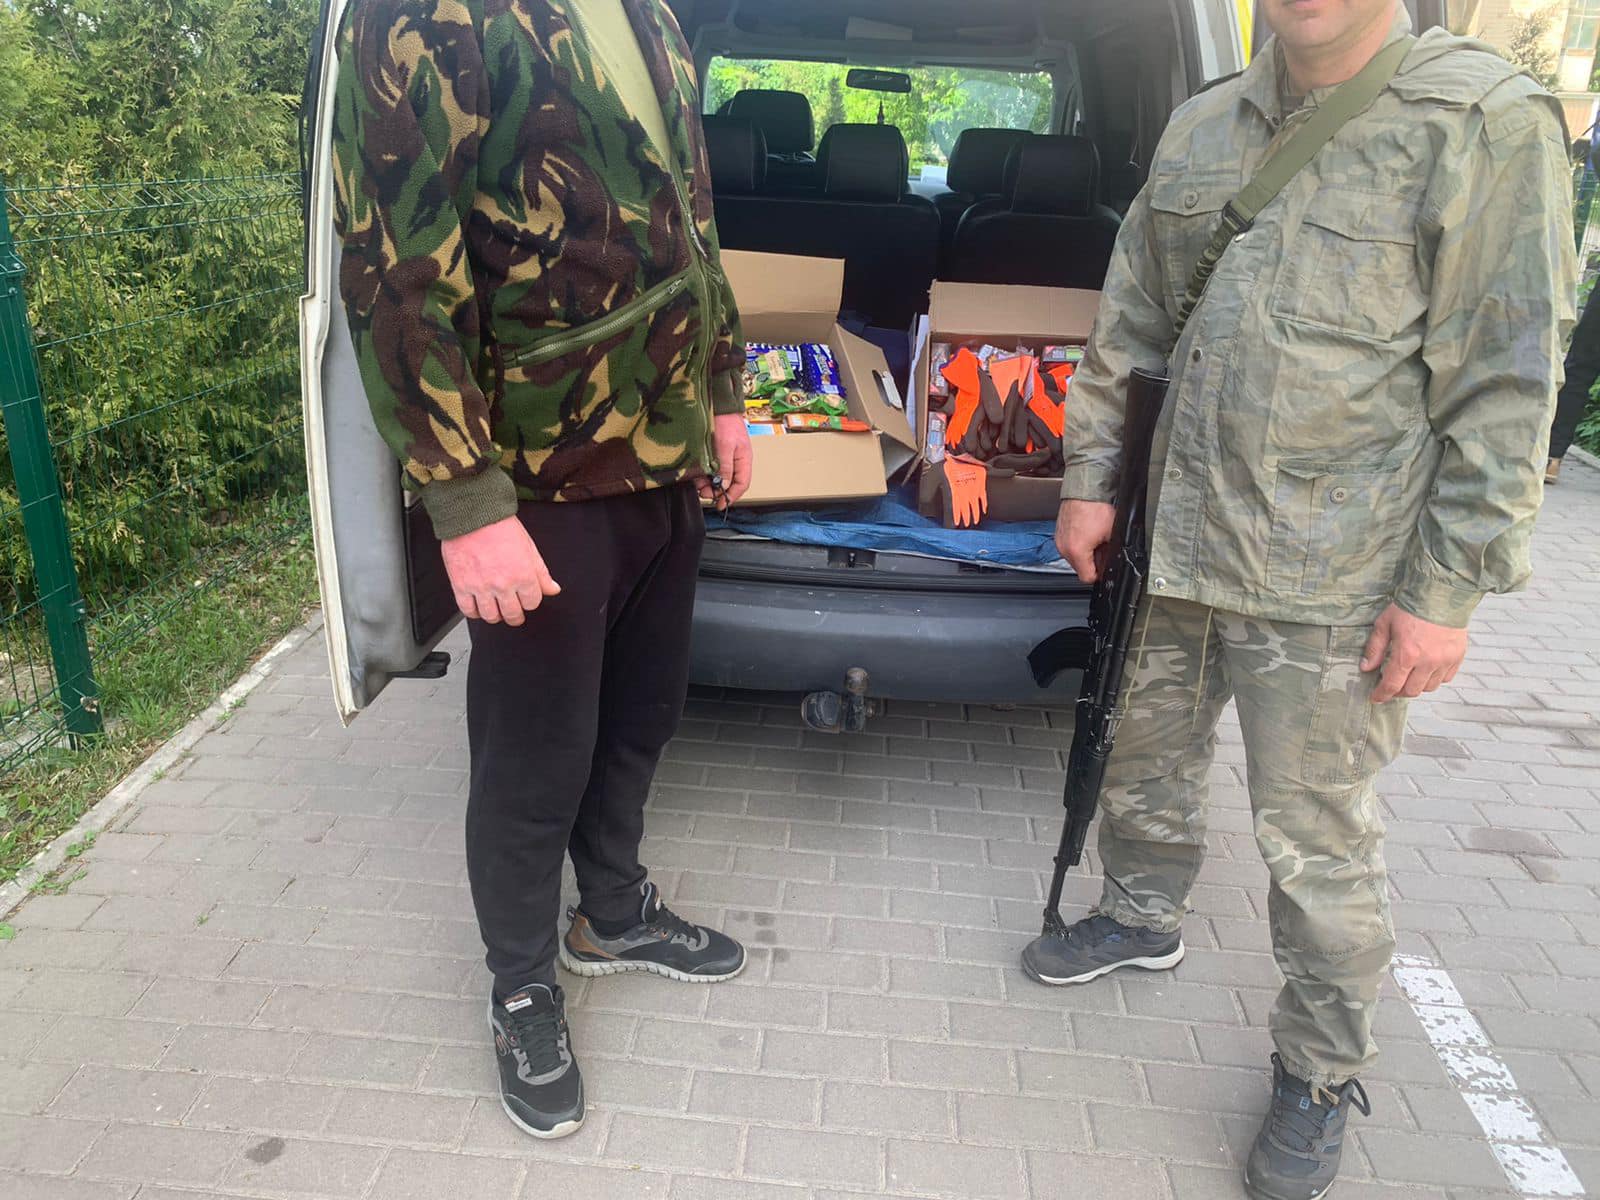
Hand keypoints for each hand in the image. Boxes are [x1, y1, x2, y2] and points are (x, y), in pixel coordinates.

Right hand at [440, 516, 560, 625]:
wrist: (472, 516)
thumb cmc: (500, 526)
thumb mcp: (529, 548)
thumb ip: (541, 573)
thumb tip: (552, 589)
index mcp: (522, 575)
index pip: (532, 603)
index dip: (530, 601)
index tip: (526, 598)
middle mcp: (502, 584)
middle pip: (512, 614)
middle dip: (515, 616)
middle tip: (513, 612)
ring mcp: (480, 587)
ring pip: (491, 616)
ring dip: (496, 615)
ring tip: (496, 609)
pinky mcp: (461, 585)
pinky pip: (468, 610)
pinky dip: (474, 612)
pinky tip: (478, 606)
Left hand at [697, 413, 752, 509]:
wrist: (718, 404)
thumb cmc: (725, 420)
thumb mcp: (725, 446)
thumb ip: (725, 466)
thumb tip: (725, 485)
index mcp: (744, 459)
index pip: (742, 484)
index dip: (732, 496)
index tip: (721, 504)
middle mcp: (736, 461)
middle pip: (730, 483)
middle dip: (717, 491)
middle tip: (704, 494)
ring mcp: (726, 457)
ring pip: (720, 477)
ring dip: (709, 484)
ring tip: (699, 485)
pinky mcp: (716, 453)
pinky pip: (712, 469)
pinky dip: (705, 475)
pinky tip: (698, 476)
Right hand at [1056, 499, 1115, 582]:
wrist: (1084, 490)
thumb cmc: (1096, 507)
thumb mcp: (1111, 535)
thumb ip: (1109, 553)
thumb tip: (1109, 561)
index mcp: (1076, 551)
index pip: (1087, 578)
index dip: (1100, 574)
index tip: (1105, 568)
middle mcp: (1064, 548)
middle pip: (1079, 568)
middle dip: (1092, 562)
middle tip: (1103, 549)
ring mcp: (1059, 540)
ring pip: (1074, 557)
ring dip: (1085, 553)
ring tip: (1096, 539)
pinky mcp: (1058, 533)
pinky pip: (1069, 546)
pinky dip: (1079, 543)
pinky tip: (1088, 533)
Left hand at [1361, 603, 1468, 703]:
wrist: (1441, 594)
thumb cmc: (1410, 607)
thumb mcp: (1385, 624)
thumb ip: (1375, 648)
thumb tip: (1366, 667)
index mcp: (1407, 655)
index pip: (1392, 685)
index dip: (1381, 695)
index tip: (1376, 698)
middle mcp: (1428, 662)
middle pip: (1411, 691)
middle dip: (1398, 691)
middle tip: (1391, 685)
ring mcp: (1445, 661)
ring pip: (1430, 687)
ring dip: (1417, 686)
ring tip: (1409, 676)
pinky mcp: (1458, 657)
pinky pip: (1446, 678)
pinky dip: (1435, 678)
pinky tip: (1427, 670)